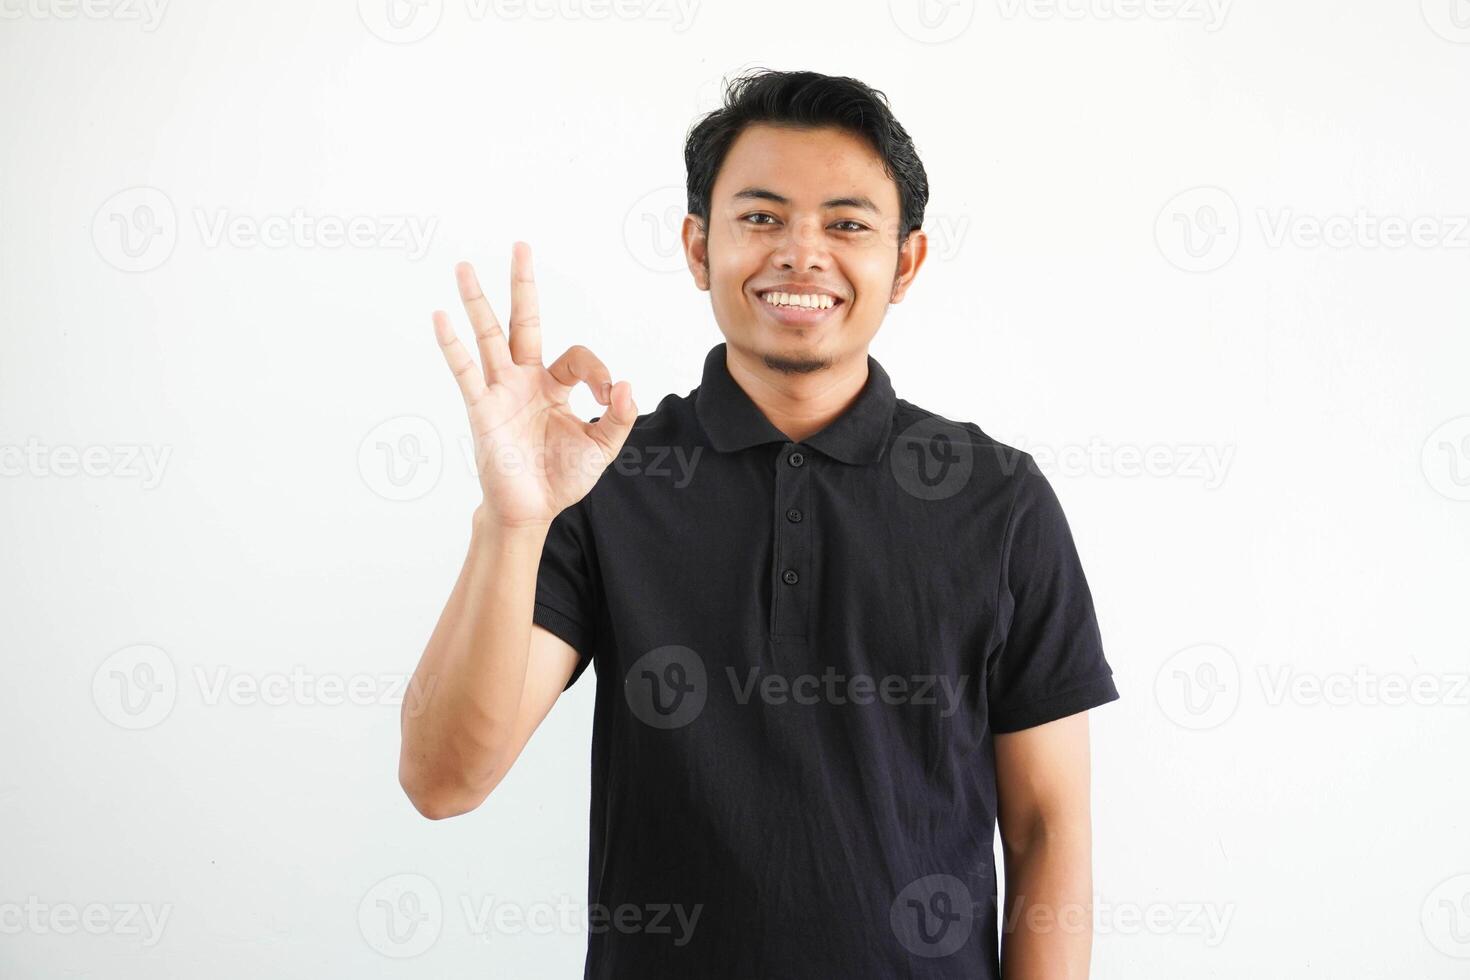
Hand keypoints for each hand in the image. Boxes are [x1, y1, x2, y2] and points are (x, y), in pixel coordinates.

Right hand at [433, 242, 636, 527]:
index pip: (576, 356)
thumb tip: (625, 383)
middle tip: (520, 246)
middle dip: (522, 285)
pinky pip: (466, 372)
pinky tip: (441, 318)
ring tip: (464, 267)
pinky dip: (453, 346)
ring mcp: (501, 391)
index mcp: (554, 386)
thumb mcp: (601, 447)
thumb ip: (618, 416)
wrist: (531, 510)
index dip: (597, 369)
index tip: (608, 396)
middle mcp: (524, 380)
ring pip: (490, 337)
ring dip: (478, 302)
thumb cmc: (561, 477)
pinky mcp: (483, 409)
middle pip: (523, 322)